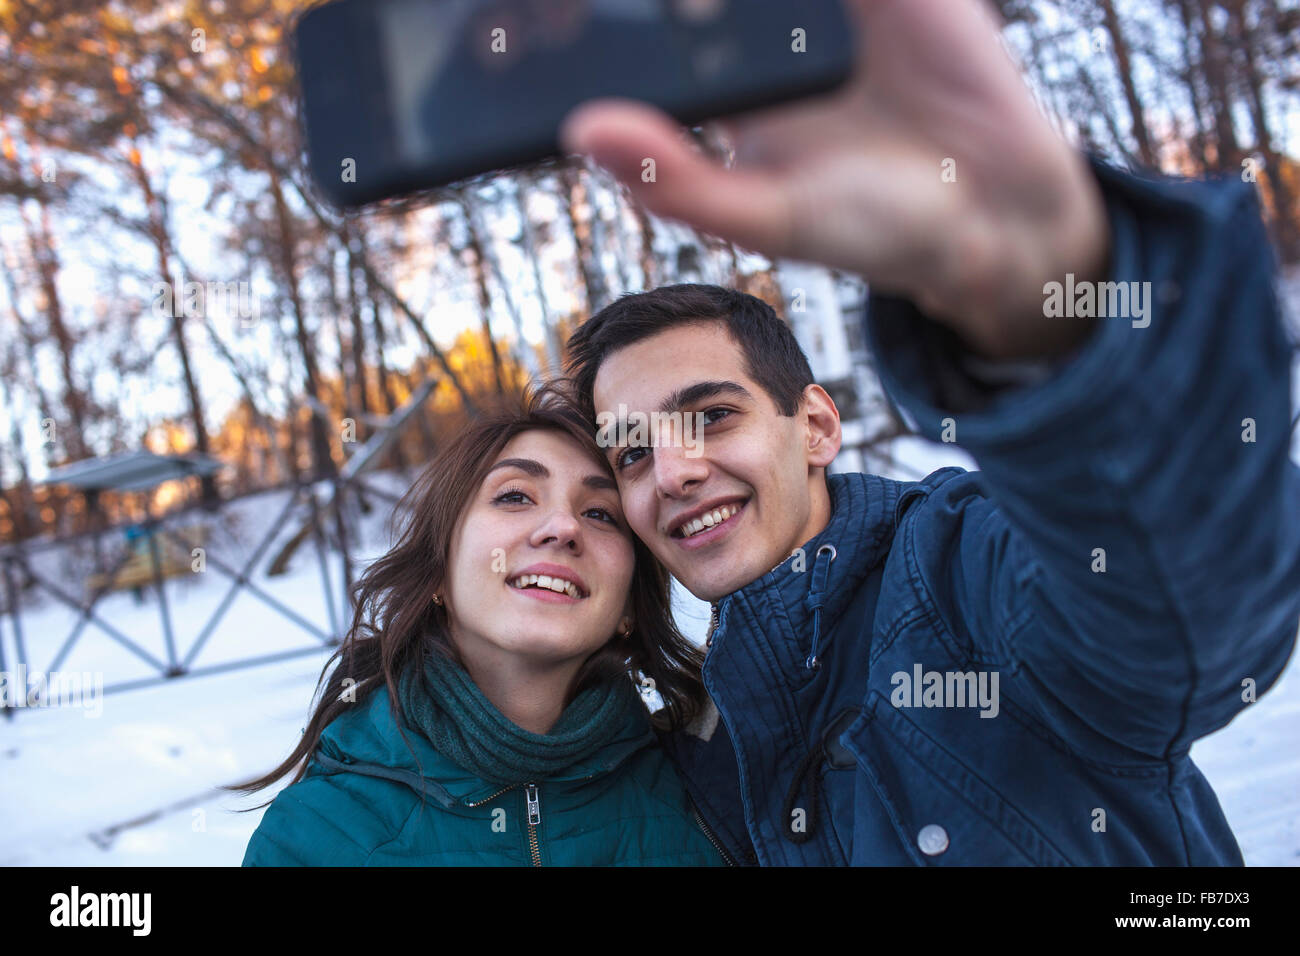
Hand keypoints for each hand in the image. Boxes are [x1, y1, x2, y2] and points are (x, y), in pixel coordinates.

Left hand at [558, 0, 1108, 359]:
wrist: (991, 212)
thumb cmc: (870, 223)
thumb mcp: (768, 215)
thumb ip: (680, 181)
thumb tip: (585, 131)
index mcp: (723, 75)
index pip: (641, 21)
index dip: (581, 12)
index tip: (531, 13)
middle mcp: (765, 24)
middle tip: (560, 0)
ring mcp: (822, 1)